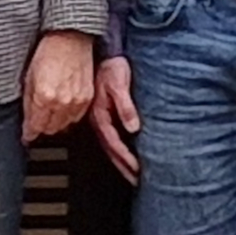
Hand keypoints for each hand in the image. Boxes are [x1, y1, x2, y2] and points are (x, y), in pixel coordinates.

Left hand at [20, 31, 95, 140]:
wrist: (70, 39)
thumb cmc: (49, 52)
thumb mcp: (29, 77)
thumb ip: (28, 102)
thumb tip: (27, 120)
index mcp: (44, 97)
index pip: (35, 127)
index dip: (29, 133)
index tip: (27, 135)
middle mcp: (61, 102)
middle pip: (50, 129)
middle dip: (42, 127)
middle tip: (37, 122)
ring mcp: (77, 101)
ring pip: (64, 125)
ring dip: (56, 123)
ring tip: (50, 113)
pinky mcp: (87, 98)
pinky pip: (77, 117)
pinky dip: (69, 116)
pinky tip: (63, 108)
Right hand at [91, 56, 141, 181]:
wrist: (101, 53)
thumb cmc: (109, 66)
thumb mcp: (118, 84)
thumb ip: (125, 106)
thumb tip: (133, 126)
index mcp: (100, 115)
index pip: (114, 143)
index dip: (125, 158)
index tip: (136, 170)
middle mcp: (99, 119)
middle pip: (111, 150)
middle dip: (123, 167)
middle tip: (135, 180)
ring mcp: (101, 118)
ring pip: (110, 145)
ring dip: (120, 160)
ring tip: (131, 173)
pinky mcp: (104, 114)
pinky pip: (111, 137)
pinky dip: (119, 149)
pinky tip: (126, 153)